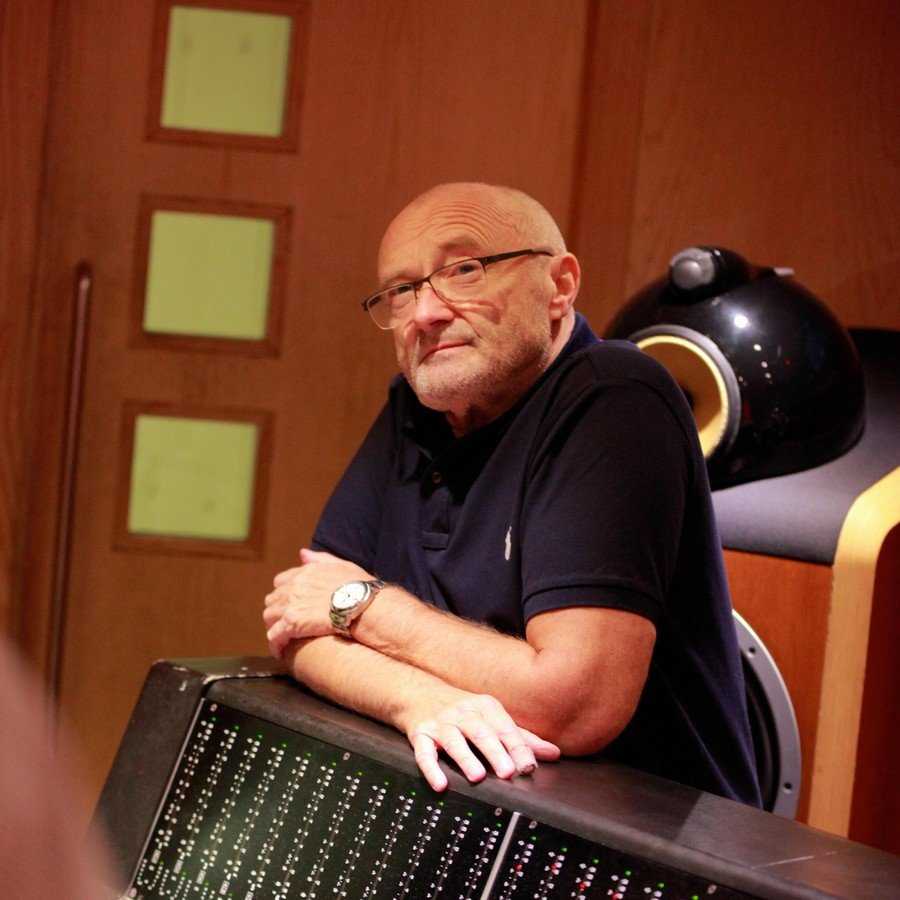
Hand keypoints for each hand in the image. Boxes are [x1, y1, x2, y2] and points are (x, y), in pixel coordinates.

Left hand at [263, 548, 370, 656]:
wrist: (364, 605)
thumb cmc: (359, 587)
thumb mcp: (342, 565)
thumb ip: (320, 558)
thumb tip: (302, 553)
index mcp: (305, 572)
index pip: (281, 581)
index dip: (284, 593)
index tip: (290, 603)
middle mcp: (293, 586)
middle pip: (272, 599)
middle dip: (276, 610)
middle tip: (284, 623)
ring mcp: (291, 605)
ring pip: (269, 616)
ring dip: (274, 626)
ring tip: (282, 638)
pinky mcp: (292, 623)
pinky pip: (275, 635)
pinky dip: (275, 644)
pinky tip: (281, 652)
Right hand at [398, 688, 559, 790]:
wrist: (418, 692)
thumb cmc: (462, 710)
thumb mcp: (491, 717)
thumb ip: (521, 737)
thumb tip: (554, 753)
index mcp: (485, 707)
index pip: (505, 728)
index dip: (518, 747)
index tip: (530, 766)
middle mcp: (463, 713)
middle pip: (481, 732)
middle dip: (495, 751)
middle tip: (509, 772)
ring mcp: (440, 723)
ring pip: (454, 740)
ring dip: (465, 758)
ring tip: (478, 776)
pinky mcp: (419, 734)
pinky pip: (424, 752)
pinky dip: (431, 768)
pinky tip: (440, 783)